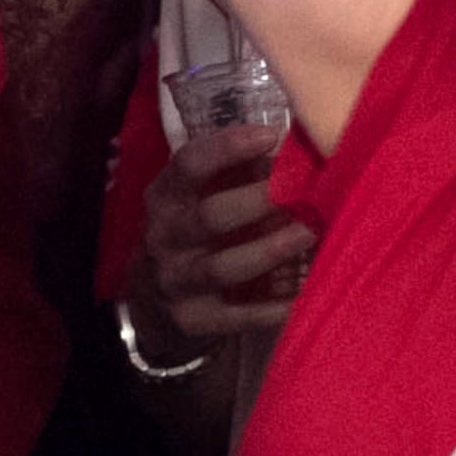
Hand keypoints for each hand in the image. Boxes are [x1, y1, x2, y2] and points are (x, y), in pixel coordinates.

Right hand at [136, 125, 312, 346]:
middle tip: (301, 191)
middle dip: (258, 201)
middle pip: (210, 217)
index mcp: (165, 197)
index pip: (187, 165)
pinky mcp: (193, 319)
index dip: (227, 148)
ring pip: (223, 267)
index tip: (269, 136)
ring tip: (308, 234)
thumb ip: (230, 176)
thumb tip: (292, 147)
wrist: (147, 301)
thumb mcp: (192, 199)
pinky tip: (305, 292)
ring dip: (270, 250)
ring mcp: (177, 280)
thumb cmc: (188, 234)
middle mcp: (165, 236)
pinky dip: (274, 307)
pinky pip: (239, 315)